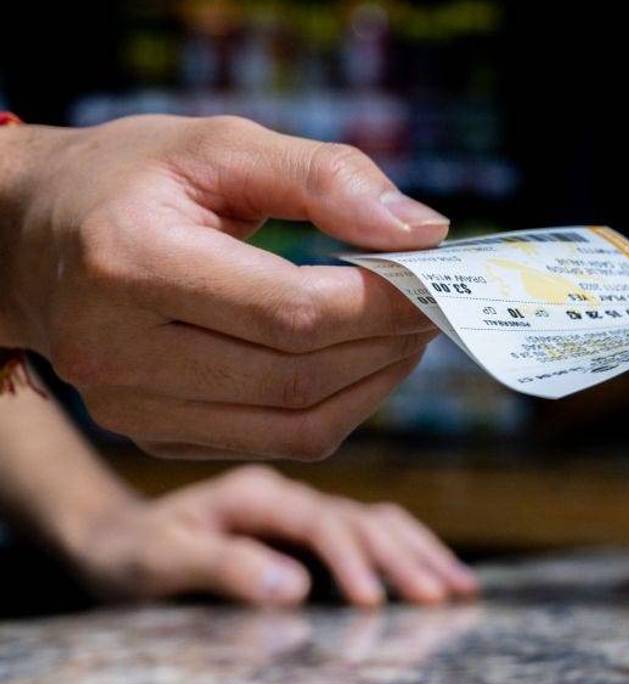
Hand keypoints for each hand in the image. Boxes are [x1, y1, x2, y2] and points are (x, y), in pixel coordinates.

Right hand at [0, 115, 445, 459]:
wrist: (29, 241)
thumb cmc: (129, 180)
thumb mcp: (218, 146)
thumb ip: (323, 176)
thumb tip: (423, 230)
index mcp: (133, 263)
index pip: (290, 311)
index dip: (379, 302)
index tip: (432, 276)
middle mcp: (120, 350)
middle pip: (298, 377)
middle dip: (388, 343)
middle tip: (435, 306)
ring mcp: (131, 406)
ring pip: (296, 425)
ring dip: (374, 384)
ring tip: (406, 335)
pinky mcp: (152, 434)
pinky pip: (273, 440)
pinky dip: (335, 408)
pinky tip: (358, 363)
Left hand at [63, 465, 476, 605]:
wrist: (121, 539)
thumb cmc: (136, 553)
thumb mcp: (163, 562)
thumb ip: (225, 569)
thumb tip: (295, 586)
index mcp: (259, 495)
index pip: (321, 523)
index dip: (351, 560)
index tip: (374, 602)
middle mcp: (292, 497)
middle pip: (363, 520)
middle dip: (405, 559)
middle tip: (443, 599)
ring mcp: (307, 513)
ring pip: (379, 524)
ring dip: (421, 554)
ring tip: (462, 589)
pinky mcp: (314, 535)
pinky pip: (373, 537)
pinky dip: (410, 553)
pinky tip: (439, 575)